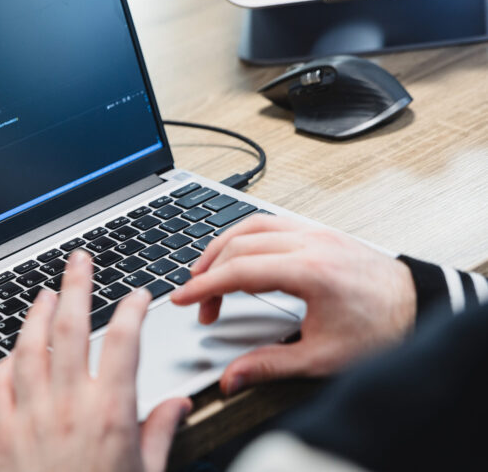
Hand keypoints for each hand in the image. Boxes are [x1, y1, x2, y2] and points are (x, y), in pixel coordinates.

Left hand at [0, 250, 191, 471]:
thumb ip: (161, 434)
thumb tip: (177, 406)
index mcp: (110, 414)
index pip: (125, 342)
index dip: (133, 310)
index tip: (138, 295)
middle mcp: (68, 407)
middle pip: (70, 329)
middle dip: (76, 286)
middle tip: (79, 260)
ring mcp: (31, 419)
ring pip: (28, 349)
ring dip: (36, 315)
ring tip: (44, 293)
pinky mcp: (2, 437)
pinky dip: (3, 366)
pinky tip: (10, 357)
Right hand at [170, 214, 415, 395]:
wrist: (419, 310)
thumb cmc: (381, 330)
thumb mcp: (322, 357)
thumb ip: (270, 365)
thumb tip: (232, 376)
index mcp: (309, 271)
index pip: (239, 270)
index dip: (203, 287)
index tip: (181, 299)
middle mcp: (310, 244)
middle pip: (239, 246)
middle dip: (209, 274)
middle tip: (200, 306)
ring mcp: (316, 233)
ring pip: (252, 226)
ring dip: (223, 247)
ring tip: (207, 272)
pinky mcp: (320, 232)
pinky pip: (271, 222)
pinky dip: (246, 237)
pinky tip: (240, 254)